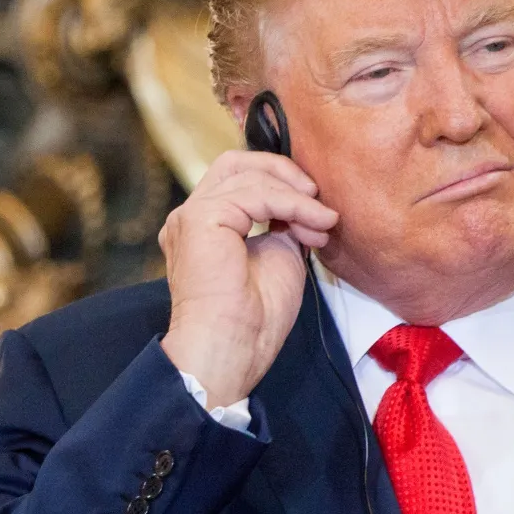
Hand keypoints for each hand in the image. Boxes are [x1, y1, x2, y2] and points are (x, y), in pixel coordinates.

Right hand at [159, 150, 338, 408]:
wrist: (232, 349)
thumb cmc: (253, 319)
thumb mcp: (278, 256)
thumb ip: (282, 225)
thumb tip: (303, 204)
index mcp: (204, 227)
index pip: (239, 180)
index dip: (281, 185)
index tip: (318, 213)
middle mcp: (190, 216)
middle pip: (235, 163)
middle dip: (282, 172)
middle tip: (317, 196)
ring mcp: (191, 215)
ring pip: (248, 175)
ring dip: (295, 197)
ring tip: (322, 223)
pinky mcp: (200, 218)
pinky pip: (255, 194)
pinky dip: (292, 205)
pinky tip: (314, 224)